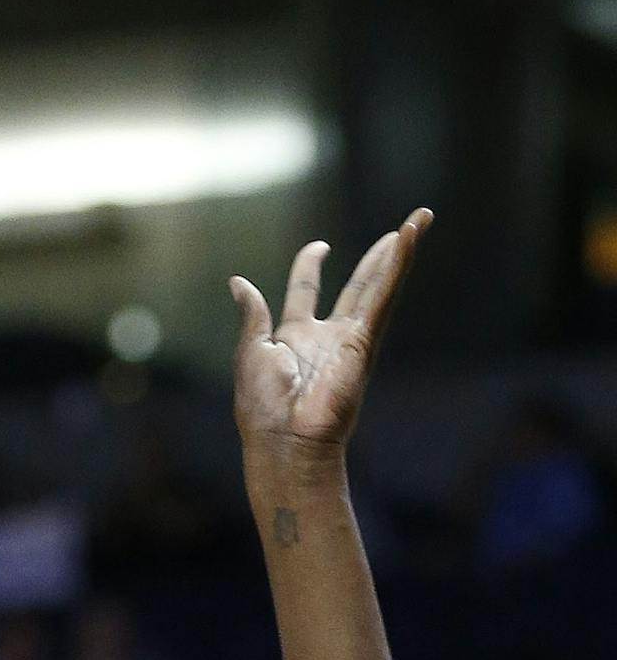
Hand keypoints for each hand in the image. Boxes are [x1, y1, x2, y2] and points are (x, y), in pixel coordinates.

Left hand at [231, 209, 432, 455]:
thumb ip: (252, 314)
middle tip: (399, 230)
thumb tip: (238, 282)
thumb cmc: (262, 408)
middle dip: (378, 258)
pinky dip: (397, 265)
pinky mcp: (364, 342)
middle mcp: (328, 337)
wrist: (283, 439)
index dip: (310, 266)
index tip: (319, 248)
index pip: (307, 291)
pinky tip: (409, 236)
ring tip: (419, 220)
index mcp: (295, 337)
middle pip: (358, 286)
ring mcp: (350, 340)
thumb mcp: (250, 350)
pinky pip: (383, 296)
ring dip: (399, 252)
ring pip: (379, 286)